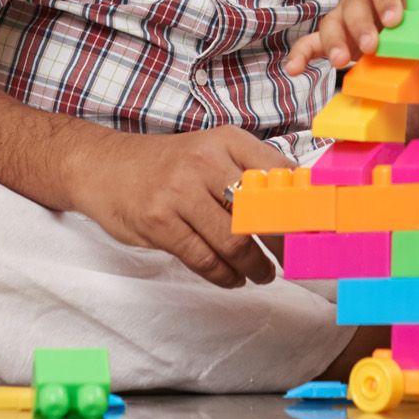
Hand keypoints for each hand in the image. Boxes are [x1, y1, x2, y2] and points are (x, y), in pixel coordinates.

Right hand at [64, 127, 292, 287]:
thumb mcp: (211, 152)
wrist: (102, 166)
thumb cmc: (167, 165)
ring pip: (233, 241)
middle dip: (284, 244)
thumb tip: (300, 203)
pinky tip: (233, 277)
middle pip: (261, 212)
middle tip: (293, 261)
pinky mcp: (158, 221)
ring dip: (256, 265)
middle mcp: (205, 161)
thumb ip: (250, 173)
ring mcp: (179, 191)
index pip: (281, 174)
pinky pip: (203, 258)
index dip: (303, 206)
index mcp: (228, 140)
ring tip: (264, 274)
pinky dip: (225, 275)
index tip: (316, 231)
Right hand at [284, 0, 414, 75]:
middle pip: (353, 1)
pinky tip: (294, 69)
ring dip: (334, 41)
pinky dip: (301, 54)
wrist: (414, 32)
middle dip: (361, 24)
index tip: (395, 21)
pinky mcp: (331, 39)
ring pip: (331, 21)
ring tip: (341, 62)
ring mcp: (343, 16)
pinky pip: (310, 43)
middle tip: (372, 47)